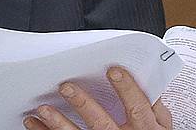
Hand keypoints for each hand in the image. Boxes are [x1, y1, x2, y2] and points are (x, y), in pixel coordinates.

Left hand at [22, 67, 171, 129]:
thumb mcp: (161, 129)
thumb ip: (154, 109)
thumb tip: (149, 83)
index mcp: (144, 129)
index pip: (136, 107)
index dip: (127, 89)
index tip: (114, 71)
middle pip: (101, 122)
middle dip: (83, 105)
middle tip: (66, 87)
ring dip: (58, 123)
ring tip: (42, 109)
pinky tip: (34, 124)